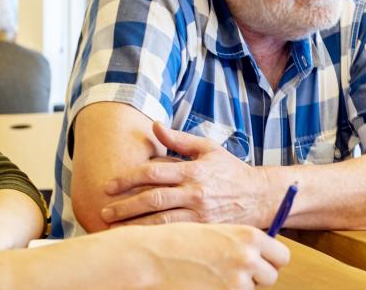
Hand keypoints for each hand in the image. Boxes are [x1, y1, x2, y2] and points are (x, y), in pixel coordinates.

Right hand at [0, 222, 290, 288]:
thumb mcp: (213, 228)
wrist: (149, 254)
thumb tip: (256, 250)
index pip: (282, 254)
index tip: (261, 262)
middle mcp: (247, 257)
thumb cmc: (178, 236)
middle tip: (240, 273)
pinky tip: (208, 283)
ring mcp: (235, 279)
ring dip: (241, 286)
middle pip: (272, 276)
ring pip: (254, 289)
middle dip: (259, 277)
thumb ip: (237, 239)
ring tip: (218, 275)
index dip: (272, 260)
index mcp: (248, 235)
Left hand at [100, 123, 271, 226]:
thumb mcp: (208, 149)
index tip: (109, 185)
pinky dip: (155, 236)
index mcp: (194, 171)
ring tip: (114, 228)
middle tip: (105, 211)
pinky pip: (175, 235)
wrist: (261, 197)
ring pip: (162, 222)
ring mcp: (201, 214)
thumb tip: (155, 125)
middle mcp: (196, 193)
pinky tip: (139, 238)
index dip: (127, 178)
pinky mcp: (205, 231)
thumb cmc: (231, 171)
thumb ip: (180, 139)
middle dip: (125, 206)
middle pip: (153, 199)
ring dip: (135, 225)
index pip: (154, 173)